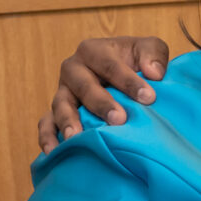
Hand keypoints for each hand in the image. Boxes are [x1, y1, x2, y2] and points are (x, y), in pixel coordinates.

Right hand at [38, 36, 170, 153]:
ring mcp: (63, 92)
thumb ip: (154, 54)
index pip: (109, 65)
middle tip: (119, 119)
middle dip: (101, 103)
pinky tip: (54, 152)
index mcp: (93, 51)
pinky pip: (46, 124)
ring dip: (68, 122)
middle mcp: (73, 69)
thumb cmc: (138, 61)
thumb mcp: (150, 48)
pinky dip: (47, 137)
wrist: (126, 74)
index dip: (128, 81)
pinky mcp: (56, 112)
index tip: (149, 98)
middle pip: (84, 86)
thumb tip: (154, 73)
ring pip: (61, 105)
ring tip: (77, 138)